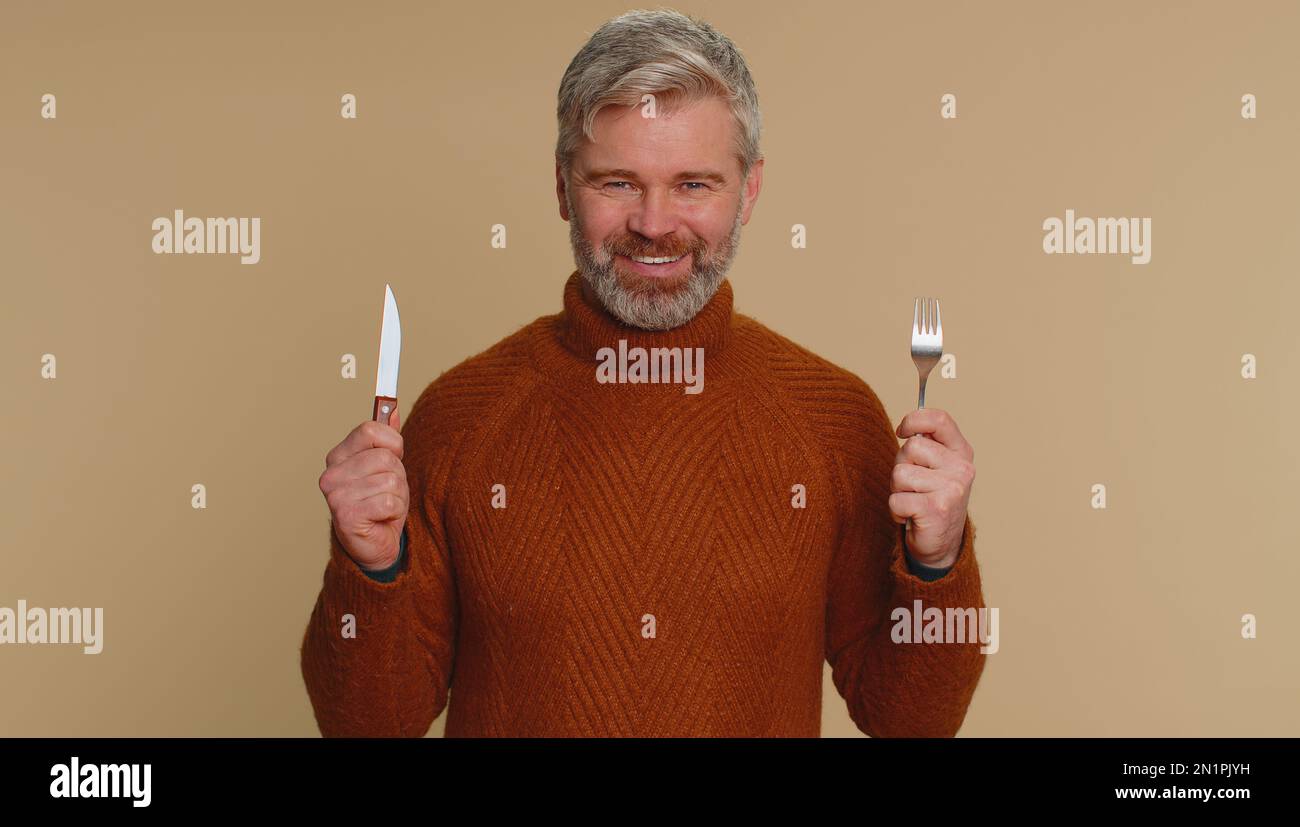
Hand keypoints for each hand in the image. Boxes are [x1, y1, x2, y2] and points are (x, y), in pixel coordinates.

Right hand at [318, 406, 408, 571]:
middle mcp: (331, 473)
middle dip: (397, 475)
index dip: (392, 443)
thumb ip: (387, 438)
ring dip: (397, 496)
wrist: (374, 545)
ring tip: (384, 506)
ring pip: (390, 480)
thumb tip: (392, 407)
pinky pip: (389, 502)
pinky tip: (382, 519)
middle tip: (387, 492)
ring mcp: (336, 495)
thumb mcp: (387, 467)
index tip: (394, 457)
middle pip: (385, 457)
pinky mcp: (346, 516)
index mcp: (338, 455)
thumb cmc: (380, 504)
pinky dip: (394, 512)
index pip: (370, 429)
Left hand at [888, 408, 974, 567]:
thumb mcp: (934, 467)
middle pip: (910, 447)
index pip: (939, 420)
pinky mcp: (937, 509)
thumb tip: (906, 428)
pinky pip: (896, 499)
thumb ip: (926, 444)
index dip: (914, 420)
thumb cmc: (930, 499)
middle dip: (901, 466)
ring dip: (897, 490)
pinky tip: (911, 516)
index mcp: (961, 452)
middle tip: (912, 486)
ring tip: (912, 501)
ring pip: (900, 474)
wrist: (941, 543)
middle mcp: (962, 468)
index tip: (902, 431)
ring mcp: (952, 488)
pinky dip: (896, 510)